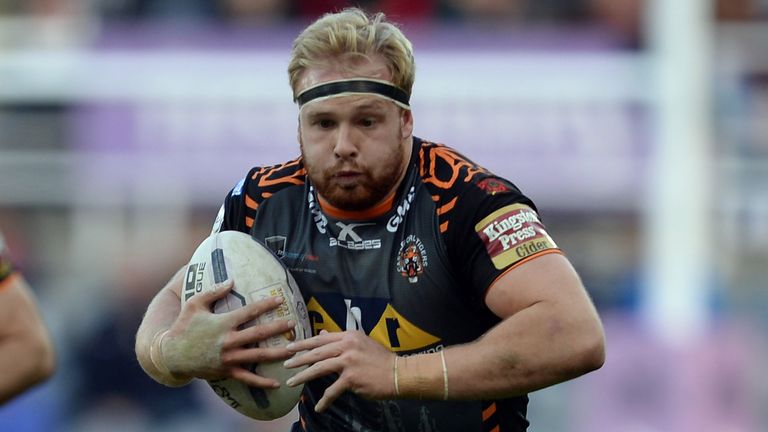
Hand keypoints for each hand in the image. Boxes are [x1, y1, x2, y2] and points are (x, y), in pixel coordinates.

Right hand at [161, 280, 295, 387]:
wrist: (171, 355)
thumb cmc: (183, 326)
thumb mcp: (194, 304)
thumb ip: (213, 291)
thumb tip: (232, 280)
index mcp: (222, 323)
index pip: (249, 311)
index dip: (266, 305)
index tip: (280, 300)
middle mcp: (228, 341)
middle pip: (259, 334)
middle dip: (278, 328)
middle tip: (293, 323)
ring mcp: (228, 358)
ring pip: (258, 356)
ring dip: (277, 353)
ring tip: (293, 349)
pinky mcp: (227, 372)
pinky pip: (248, 378)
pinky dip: (263, 382)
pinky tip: (277, 383)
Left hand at [283, 330, 395, 411]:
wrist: (398, 373)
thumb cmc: (380, 359)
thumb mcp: (361, 343)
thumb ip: (342, 340)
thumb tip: (324, 333)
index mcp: (348, 336)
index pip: (321, 338)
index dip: (303, 343)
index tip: (290, 347)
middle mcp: (347, 346)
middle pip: (316, 352)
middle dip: (298, 359)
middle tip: (285, 364)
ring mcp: (349, 362)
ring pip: (319, 368)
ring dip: (303, 376)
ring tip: (292, 382)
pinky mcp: (351, 378)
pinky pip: (332, 390)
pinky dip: (324, 400)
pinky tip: (319, 407)